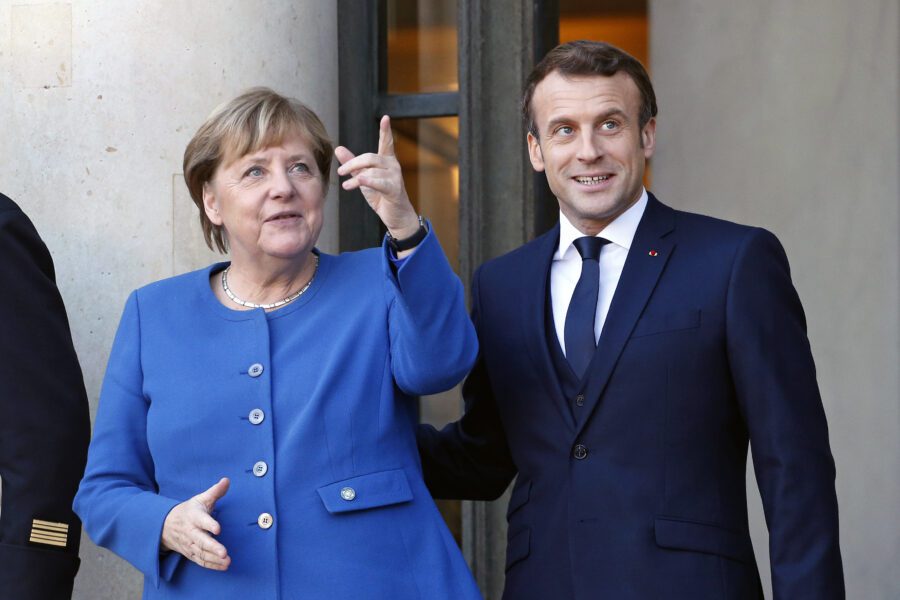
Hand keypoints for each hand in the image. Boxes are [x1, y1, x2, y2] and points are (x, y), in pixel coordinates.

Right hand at [161, 477, 230, 570]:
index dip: (209, 524)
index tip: (218, 528)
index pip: (202, 520)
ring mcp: (190, 544)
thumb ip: (215, 491)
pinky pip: (200, 560)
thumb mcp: (200, 499)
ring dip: (214, 559)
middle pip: (201, 541)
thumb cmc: (188, 510)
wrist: (165, 525)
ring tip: (227, 561)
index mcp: (194, 516)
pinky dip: (211, 565)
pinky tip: (223, 566)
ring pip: (201, 553)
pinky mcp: (190, 553)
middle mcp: (191, 532)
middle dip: (212, 547)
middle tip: (224, 552)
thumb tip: (227, 480)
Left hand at [335, 115, 419, 240]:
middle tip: (340, 172)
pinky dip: (366, 182)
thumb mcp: (364, 177)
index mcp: (387, 161)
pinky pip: (378, 182)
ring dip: (356, 177)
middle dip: (352, 163)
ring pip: (372, 170)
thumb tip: (338, 148)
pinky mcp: (394, 189)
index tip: (386, 117)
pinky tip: (355, 182)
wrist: (395, 216)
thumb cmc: (381, 196)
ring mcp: (395, 177)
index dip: (385, 130)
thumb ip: (352, 163)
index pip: (386, 142)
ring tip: (346, 185)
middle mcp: (393, 166)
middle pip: (370, 157)